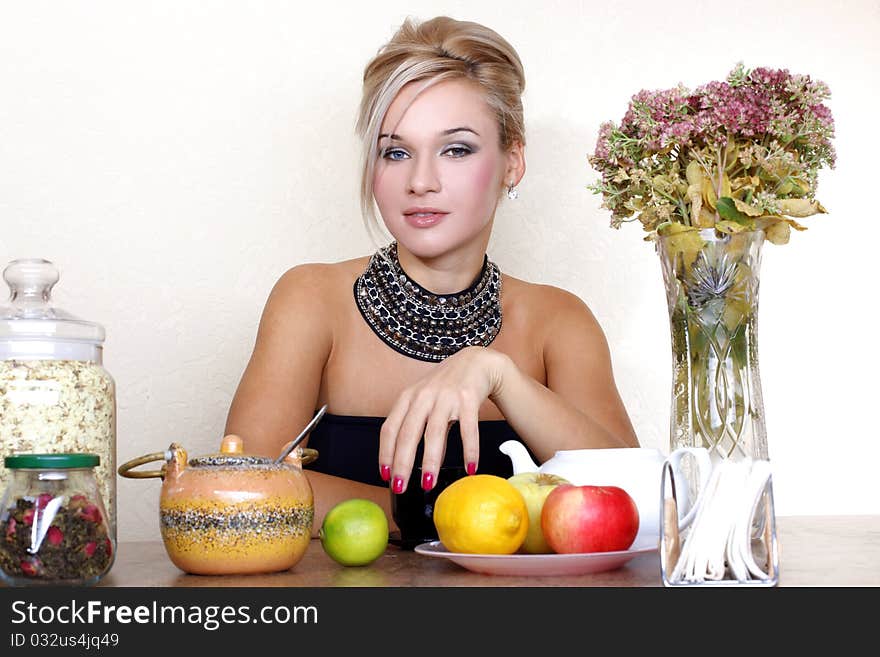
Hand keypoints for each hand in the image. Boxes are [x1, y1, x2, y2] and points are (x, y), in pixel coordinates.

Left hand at [379, 346, 509, 492]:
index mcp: (408, 398)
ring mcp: (446, 397)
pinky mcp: (468, 398)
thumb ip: (417, 426)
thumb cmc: (446, 386)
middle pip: (408, 433)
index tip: (385, 475)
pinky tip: (470, 468)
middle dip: (402, 463)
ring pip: (435, 433)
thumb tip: (411, 462)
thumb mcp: (424, 400)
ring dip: (431, 462)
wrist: (476, 362)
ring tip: (428, 484)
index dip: (385, 453)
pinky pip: (469, 429)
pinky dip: (470, 451)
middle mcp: (423, 396)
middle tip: (400, 487)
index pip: (389, 428)